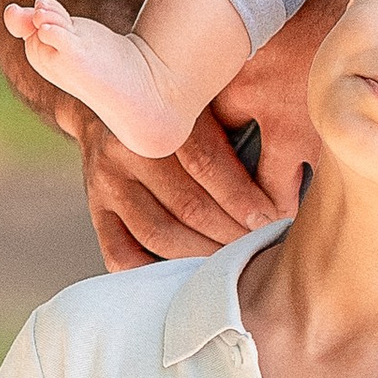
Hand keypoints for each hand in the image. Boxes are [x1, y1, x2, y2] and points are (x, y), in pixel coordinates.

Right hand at [79, 107, 279, 271]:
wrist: (109, 102)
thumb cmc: (175, 110)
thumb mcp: (202, 104)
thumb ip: (232, 131)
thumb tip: (281, 183)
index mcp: (159, 117)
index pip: (207, 165)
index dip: (244, 198)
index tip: (272, 218)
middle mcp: (127, 149)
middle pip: (187, 205)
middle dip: (231, 232)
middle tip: (259, 245)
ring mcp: (106, 183)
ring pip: (159, 233)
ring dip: (202, 253)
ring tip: (231, 260)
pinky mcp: (96, 210)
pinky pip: (120, 254)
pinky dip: (154, 272)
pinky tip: (184, 274)